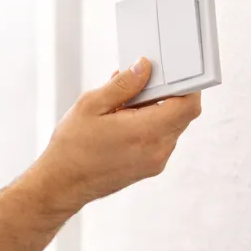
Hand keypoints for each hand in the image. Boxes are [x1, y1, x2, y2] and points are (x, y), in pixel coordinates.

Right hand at [41, 58, 201, 207]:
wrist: (63, 184)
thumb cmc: (73, 146)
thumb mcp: (92, 105)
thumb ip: (123, 84)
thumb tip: (144, 66)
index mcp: (146, 132)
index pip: (188, 105)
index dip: (188, 85)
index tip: (173, 72)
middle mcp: (158, 150)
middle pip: (183, 114)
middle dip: (169, 94)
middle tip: (144, 82)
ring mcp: (156, 161)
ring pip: (173, 126)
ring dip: (158, 109)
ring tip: (127, 104)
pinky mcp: (152, 167)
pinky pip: (163, 138)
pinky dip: (152, 124)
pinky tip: (127, 119)